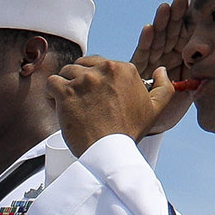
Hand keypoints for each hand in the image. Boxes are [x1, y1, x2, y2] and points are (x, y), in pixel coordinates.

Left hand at [52, 54, 181, 157]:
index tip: (94, 96)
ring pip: (66, 72)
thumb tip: (161, 70)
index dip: (94, 79)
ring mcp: (84, 80)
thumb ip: (163, 87)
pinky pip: (52, 83)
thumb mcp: (156, 109)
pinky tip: (58, 105)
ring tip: (69, 104)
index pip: (100, 64)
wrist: (109, 151)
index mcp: (124, 69)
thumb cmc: (129, 132)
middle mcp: (104, 70)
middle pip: (81, 65)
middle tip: (80, 100)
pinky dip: (51, 94)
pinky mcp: (67, 91)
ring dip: (65, 86)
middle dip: (78, 80)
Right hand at [128, 0, 197, 136]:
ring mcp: (153, 60)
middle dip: (176, 16)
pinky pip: (142, 53)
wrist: (154, 124)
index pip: (188, 35)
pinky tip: (149, 29)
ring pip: (158, 38)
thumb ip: (200, 73)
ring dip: (161, 23)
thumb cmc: (173, 106)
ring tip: (165, 8)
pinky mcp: (138, 68)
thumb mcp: (193, 87)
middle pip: (172, 32)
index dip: (191, 21)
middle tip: (181, 0)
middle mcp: (167, 55)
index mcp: (183, 57)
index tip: (197, 6)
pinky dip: (146, 41)